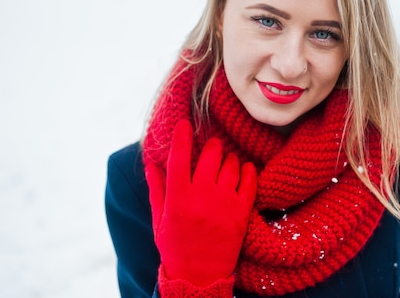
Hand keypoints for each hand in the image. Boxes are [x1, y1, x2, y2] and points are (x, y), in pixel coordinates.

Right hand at [145, 119, 257, 286]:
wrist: (199, 277)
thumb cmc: (175, 248)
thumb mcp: (159, 220)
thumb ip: (156, 189)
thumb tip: (150, 162)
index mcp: (178, 198)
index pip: (179, 158)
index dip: (181, 137)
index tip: (184, 123)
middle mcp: (202, 197)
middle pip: (210, 156)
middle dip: (212, 145)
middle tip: (213, 144)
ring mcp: (224, 204)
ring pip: (231, 165)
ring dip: (229, 157)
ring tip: (227, 158)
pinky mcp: (242, 213)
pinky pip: (249, 182)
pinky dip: (248, 170)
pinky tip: (245, 167)